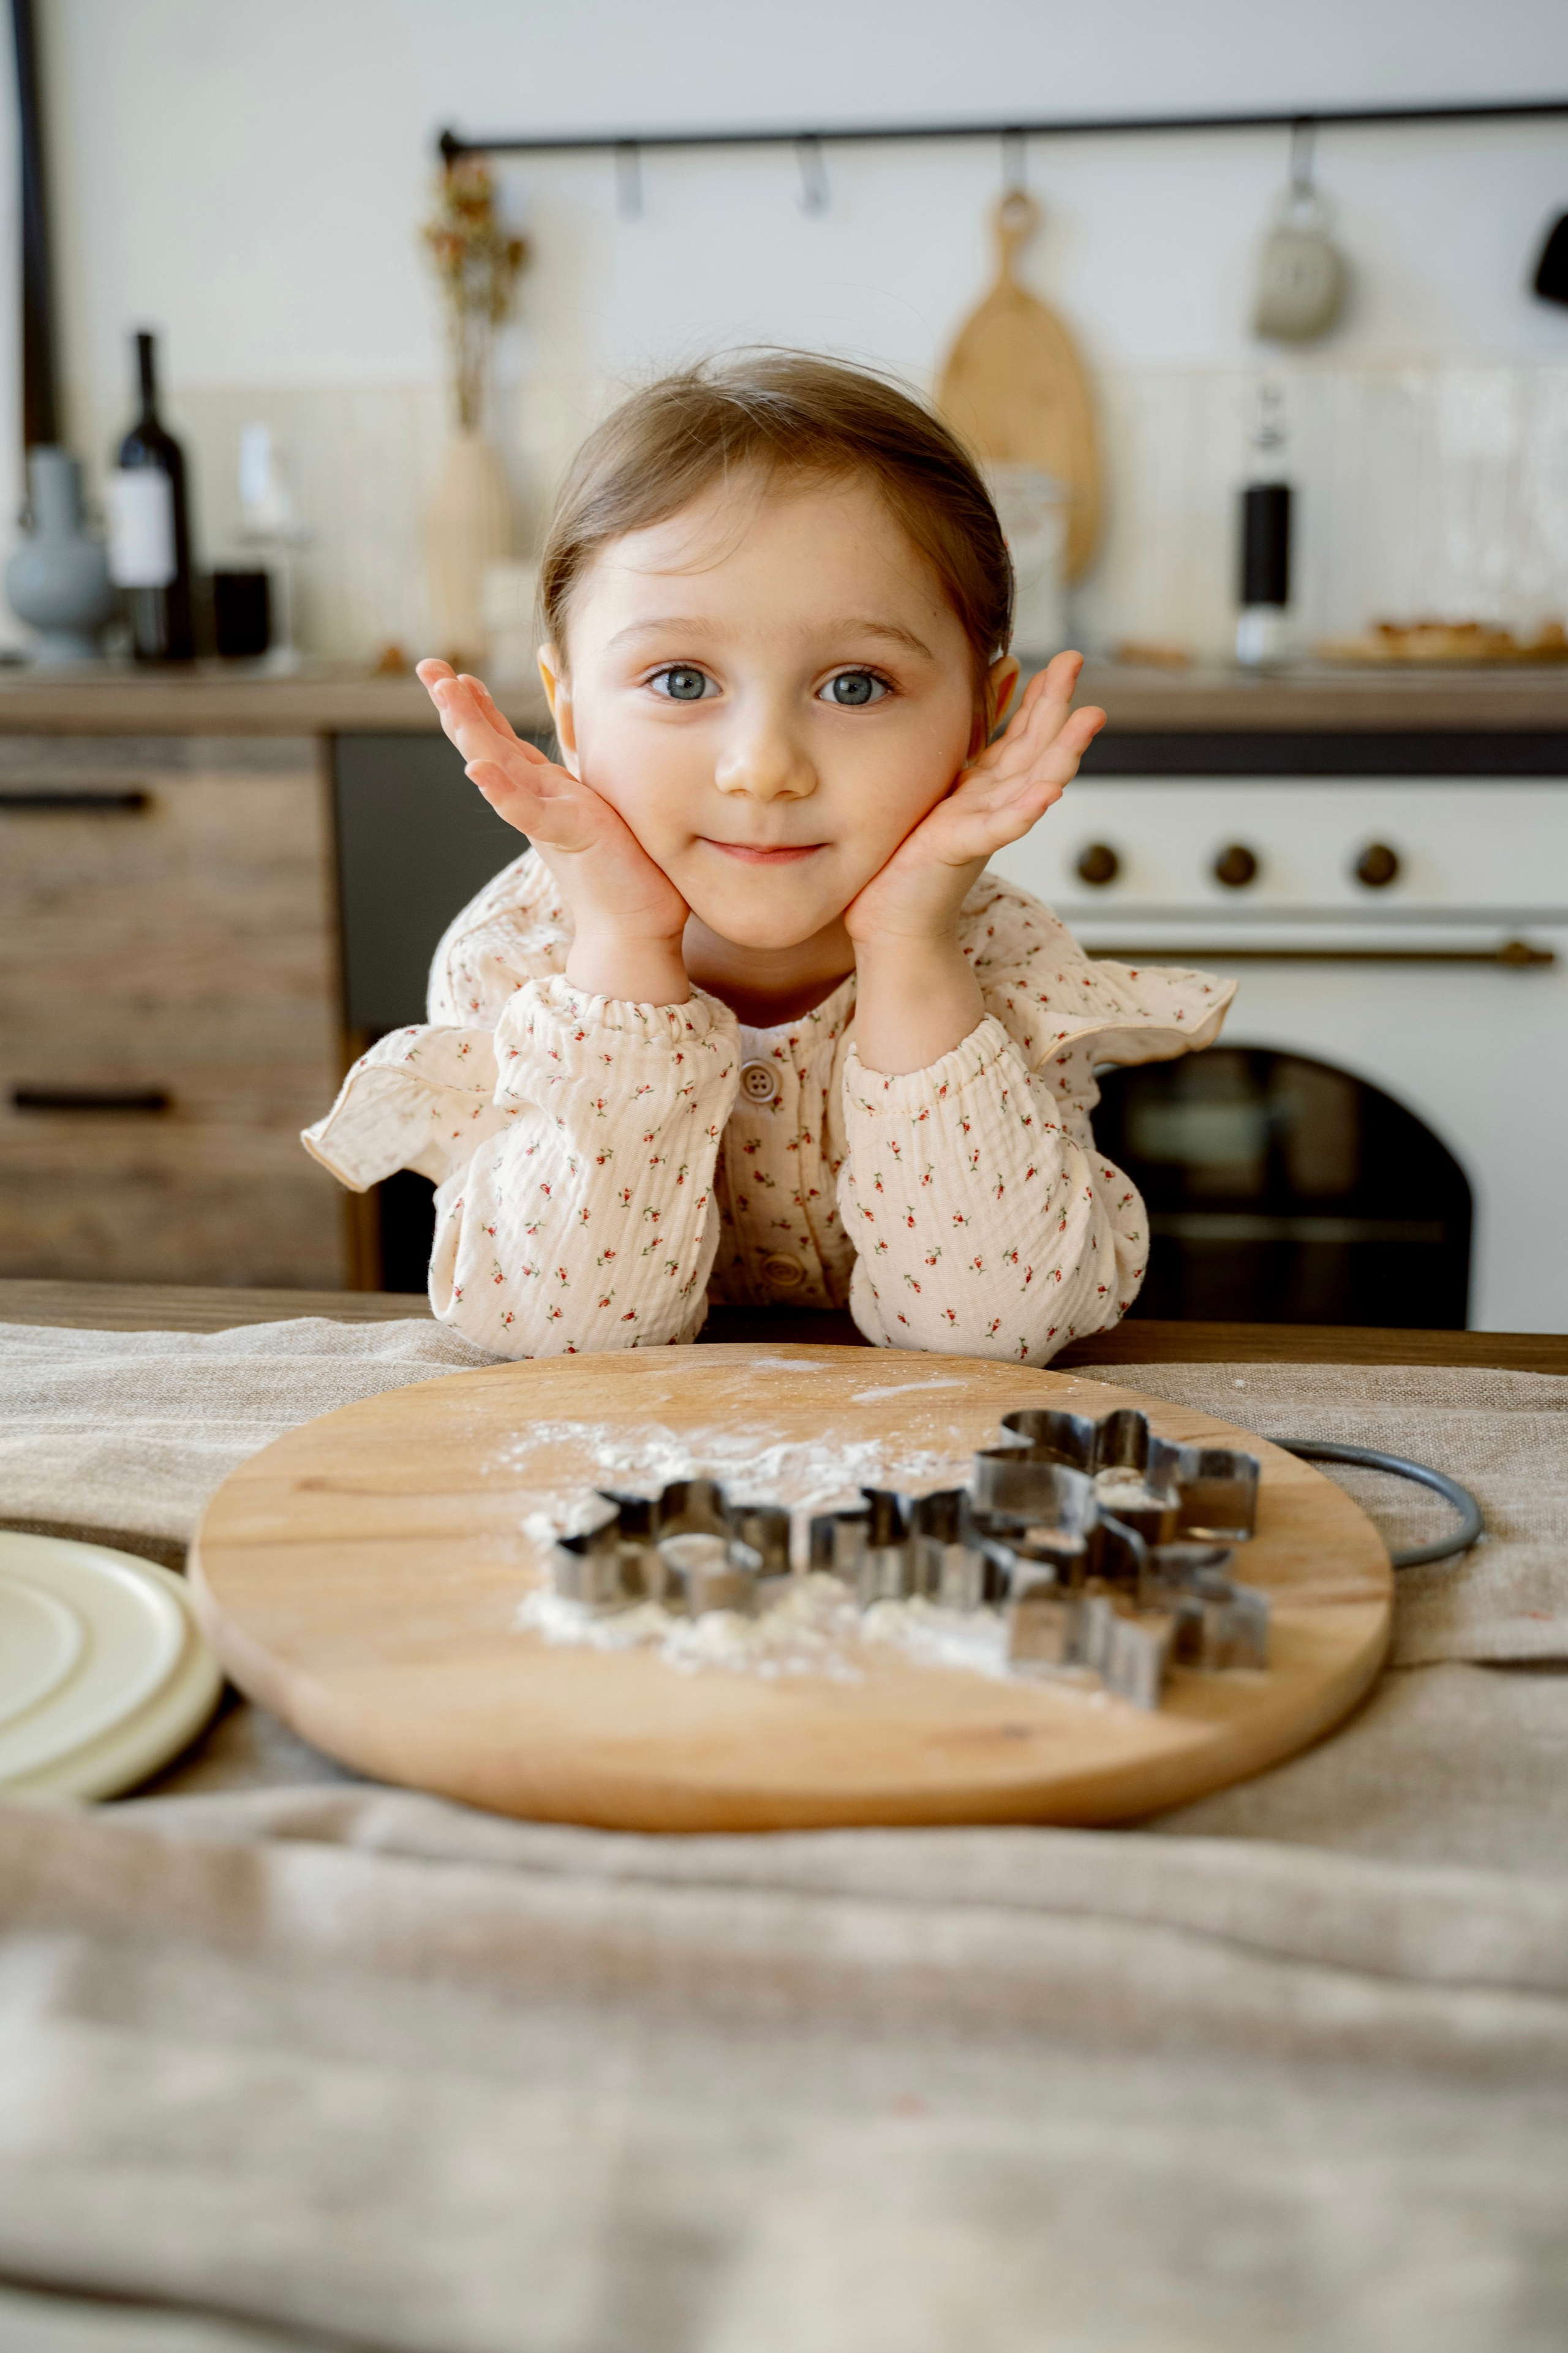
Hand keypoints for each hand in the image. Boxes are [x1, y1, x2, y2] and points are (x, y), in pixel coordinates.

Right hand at [417, 660, 690, 1001]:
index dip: (478, 705)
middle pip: (488, 743)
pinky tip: (477, 771)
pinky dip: (502, 792)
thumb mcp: (603, 802)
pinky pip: (528, 812)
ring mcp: (547, 817)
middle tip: (427, 666)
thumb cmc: (626, 867)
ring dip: (470, 731)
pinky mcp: (567, 836)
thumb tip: (583, 728)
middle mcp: (538, 799)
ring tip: (444, 695)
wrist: (634, 927)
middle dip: (457, 704)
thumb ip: (584, 771)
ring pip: (498, 767)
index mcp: (544, 789)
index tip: (456, 672)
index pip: (502, 739)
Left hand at [843, 650, 1105, 949]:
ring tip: (1087, 719)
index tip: (1061, 659)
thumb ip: (962, 754)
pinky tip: (1047, 792)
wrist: (893, 927)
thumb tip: (976, 712)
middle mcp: (991, 806)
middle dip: (1057, 705)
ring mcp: (981, 828)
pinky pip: (999, 829)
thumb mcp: (936, 794)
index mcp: (983, 791)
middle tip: (1076, 662)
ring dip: (1062, 750)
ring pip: (1032, 783)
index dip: (1041, 697)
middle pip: (1035, 748)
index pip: (1021, 736)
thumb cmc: (905, 865)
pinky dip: (1024, 811)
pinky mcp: (961, 850)